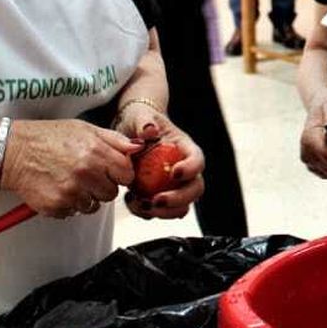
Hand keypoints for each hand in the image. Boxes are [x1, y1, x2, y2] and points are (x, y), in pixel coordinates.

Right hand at [0, 118, 143, 218]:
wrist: (13, 151)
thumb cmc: (48, 138)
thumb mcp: (85, 129)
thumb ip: (115, 140)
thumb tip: (138, 148)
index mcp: (96, 152)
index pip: (127, 174)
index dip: (119, 173)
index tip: (110, 170)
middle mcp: (86, 173)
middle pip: (112, 193)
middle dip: (102, 186)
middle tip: (86, 174)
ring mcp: (71, 192)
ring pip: (93, 206)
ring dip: (85, 197)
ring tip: (69, 181)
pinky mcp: (57, 206)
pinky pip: (73, 213)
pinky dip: (68, 205)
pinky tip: (57, 188)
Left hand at [115, 102, 205, 219]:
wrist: (129, 132)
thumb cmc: (139, 120)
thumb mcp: (139, 115)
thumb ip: (144, 120)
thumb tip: (149, 130)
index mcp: (184, 148)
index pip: (197, 160)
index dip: (191, 169)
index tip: (174, 173)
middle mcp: (183, 169)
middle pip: (195, 189)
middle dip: (178, 199)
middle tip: (156, 200)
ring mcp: (172, 186)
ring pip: (181, 207)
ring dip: (164, 213)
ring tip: (140, 204)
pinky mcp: (157, 195)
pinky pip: (159, 211)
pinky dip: (145, 212)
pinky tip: (130, 201)